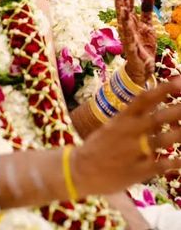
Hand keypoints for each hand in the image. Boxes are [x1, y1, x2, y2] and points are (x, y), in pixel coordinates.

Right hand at [73, 78, 180, 197]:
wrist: (80, 170)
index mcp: (121, 118)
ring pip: (162, 141)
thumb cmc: (99, 146)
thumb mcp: (112, 126)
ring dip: (180, 134)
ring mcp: (133, 152)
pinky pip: (161, 165)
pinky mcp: (137, 171)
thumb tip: (157, 107)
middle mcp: (128, 132)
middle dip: (178, 111)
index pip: (144, 99)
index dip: (163, 89)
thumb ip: (134, 118)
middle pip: (157, 118)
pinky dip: (175, 162)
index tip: (180, 81)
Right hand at [115, 0, 156, 85]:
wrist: (142, 67)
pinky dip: (125, 20)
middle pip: (123, 0)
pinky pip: (127, 29)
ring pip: (121, 12)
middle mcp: (125, 21)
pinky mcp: (129, 42)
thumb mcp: (148, 25)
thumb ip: (147, 10)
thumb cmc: (143, 46)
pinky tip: (124, 10)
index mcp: (130, 17)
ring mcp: (125, 31)